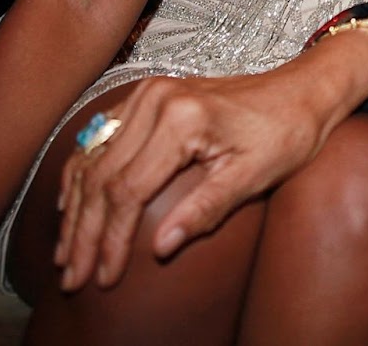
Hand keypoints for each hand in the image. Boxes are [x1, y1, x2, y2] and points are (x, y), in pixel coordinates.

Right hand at [54, 29, 367, 291]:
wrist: (302, 90)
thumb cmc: (286, 132)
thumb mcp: (254, 175)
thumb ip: (205, 209)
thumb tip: (160, 248)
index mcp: (181, 119)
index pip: (128, 191)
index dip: (111, 240)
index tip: (103, 277)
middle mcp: (155, 100)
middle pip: (102, 177)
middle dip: (83, 232)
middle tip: (71, 276)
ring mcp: (147, 93)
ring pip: (94, 158)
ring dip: (76, 209)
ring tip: (64, 253)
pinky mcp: (147, 95)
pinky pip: (101, 137)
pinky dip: (83, 173)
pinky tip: (71, 204)